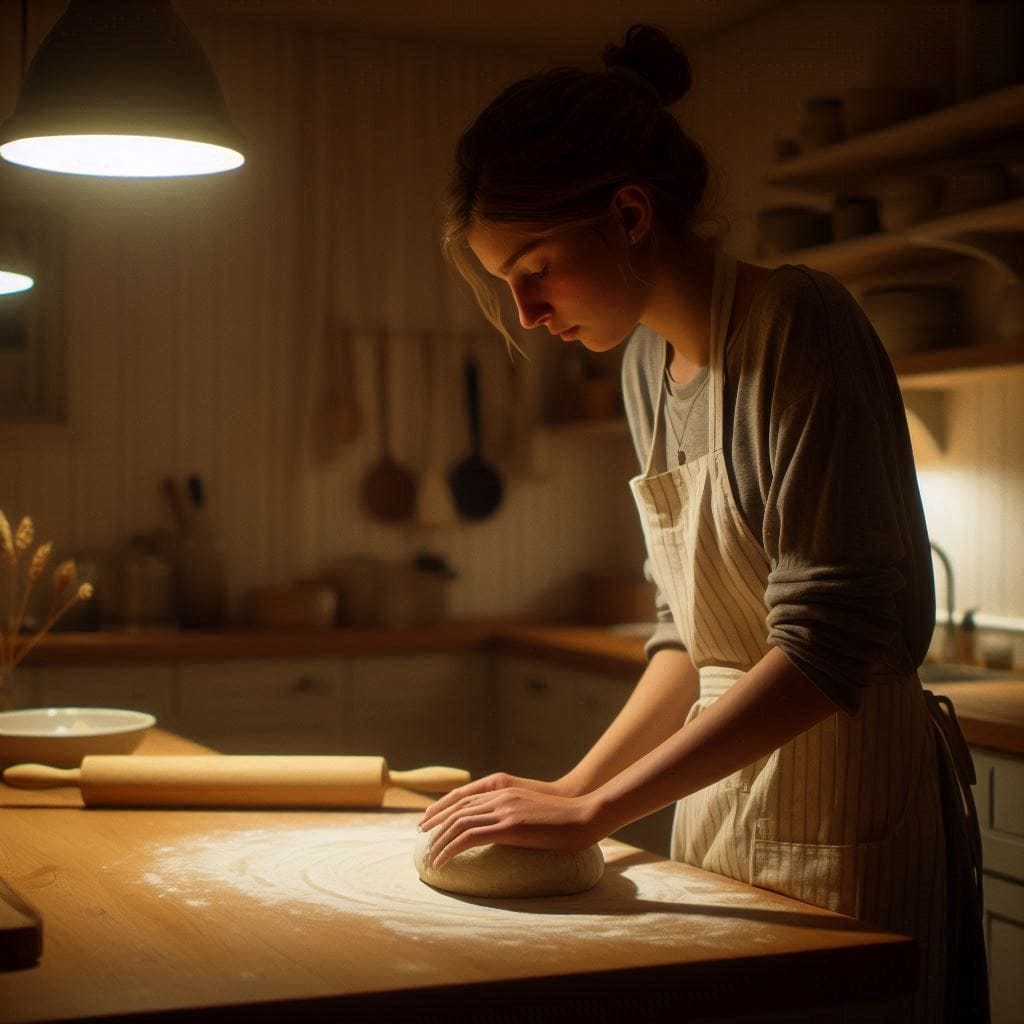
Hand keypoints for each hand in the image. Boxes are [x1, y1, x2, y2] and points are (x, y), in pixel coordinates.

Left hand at [417, 773, 605, 868]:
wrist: (586, 815)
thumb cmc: (565, 819)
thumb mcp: (533, 811)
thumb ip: (513, 814)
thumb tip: (502, 830)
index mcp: (504, 790)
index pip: (463, 797)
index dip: (442, 809)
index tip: (429, 822)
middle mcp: (500, 796)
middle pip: (456, 809)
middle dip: (435, 824)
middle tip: (422, 840)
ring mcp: (504, 810)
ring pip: (459, 823)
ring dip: (439, 841)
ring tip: (429, 858)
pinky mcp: (510, 827)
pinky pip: (470, 837)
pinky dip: (451, 850)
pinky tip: (443, 863)